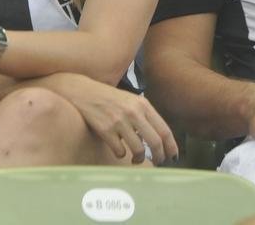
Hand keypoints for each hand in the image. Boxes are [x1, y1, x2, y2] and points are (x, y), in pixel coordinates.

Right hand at [51, 73, 178, 164]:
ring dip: (139, 159)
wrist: (82, 91)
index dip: (171, 147)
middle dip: (159, 156)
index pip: (164, 130)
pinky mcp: (105, 130)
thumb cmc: (108, 98)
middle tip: (158, 162)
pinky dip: (122, 155)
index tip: (172, 157)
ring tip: (136, 158)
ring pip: (138, 150)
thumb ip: (145, 115)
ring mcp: (118, 121)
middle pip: (155, 142)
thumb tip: (159, 139)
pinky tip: (119, 150)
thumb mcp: (130, 100)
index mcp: (142, 104)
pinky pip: (120, 151)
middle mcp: (133, 112)